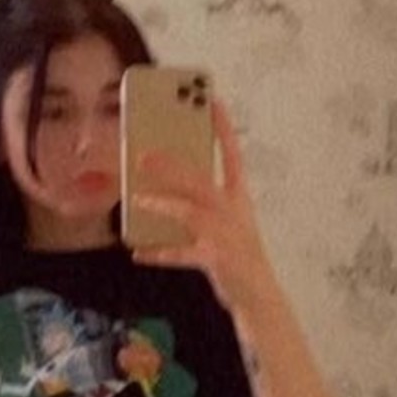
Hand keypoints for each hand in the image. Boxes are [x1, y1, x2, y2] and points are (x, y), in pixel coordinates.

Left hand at [130, 97, 275, 313]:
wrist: (259, 296)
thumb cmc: (238, 255)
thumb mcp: (229, 222)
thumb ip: (203, 203)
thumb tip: (163, 187)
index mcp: (239, 198)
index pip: (233, 154)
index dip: (223, 127)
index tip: (213, 100)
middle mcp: (233, 211)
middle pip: (199, 180)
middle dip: (171, 166)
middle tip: (143, 156)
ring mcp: (226, 235)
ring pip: (190, 212)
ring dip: (162, 205)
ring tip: (137, 201)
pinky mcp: (216, 259)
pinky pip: (181, 254)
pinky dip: (158, 253)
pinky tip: (138, 252)